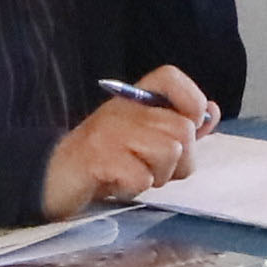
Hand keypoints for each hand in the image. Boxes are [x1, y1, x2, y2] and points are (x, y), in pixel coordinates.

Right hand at [42, 71, 212, 212]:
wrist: (54, 178)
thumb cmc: (105, 160)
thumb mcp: (144, 139)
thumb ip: (178, 126)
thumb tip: (211, 111)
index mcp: (134, 99)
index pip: (170, 77)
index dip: (191, 101)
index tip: (188, 128)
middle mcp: (122, 108)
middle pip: (182, 130)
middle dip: (179, 161)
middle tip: (152, 168)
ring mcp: (109, 132)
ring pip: (168, 153)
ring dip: (157, 177)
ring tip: (133, 175)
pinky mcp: (98, 159)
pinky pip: (142, 177)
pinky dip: (134, 188)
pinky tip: (117, 184)